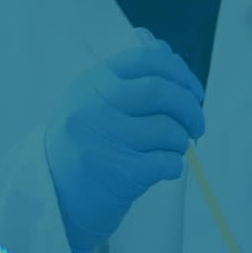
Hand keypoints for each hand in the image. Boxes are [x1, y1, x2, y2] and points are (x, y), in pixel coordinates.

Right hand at [44, 29, 205, 252]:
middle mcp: (94, 106)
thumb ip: (126, 79)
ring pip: (167, 129)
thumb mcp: (90, 104)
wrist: (54, 200)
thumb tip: (166, 52)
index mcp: (91, 83)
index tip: (194, 92)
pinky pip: (166, 162)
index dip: (180, 72)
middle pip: (161, 92)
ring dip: (181, 141)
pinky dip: (174, 165)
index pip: (145, 60)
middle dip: (190, 109)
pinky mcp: (119, 173)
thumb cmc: (81, 148)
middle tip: (197, 125)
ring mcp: (104, 139)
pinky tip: (165, 169)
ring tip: (174, 150)